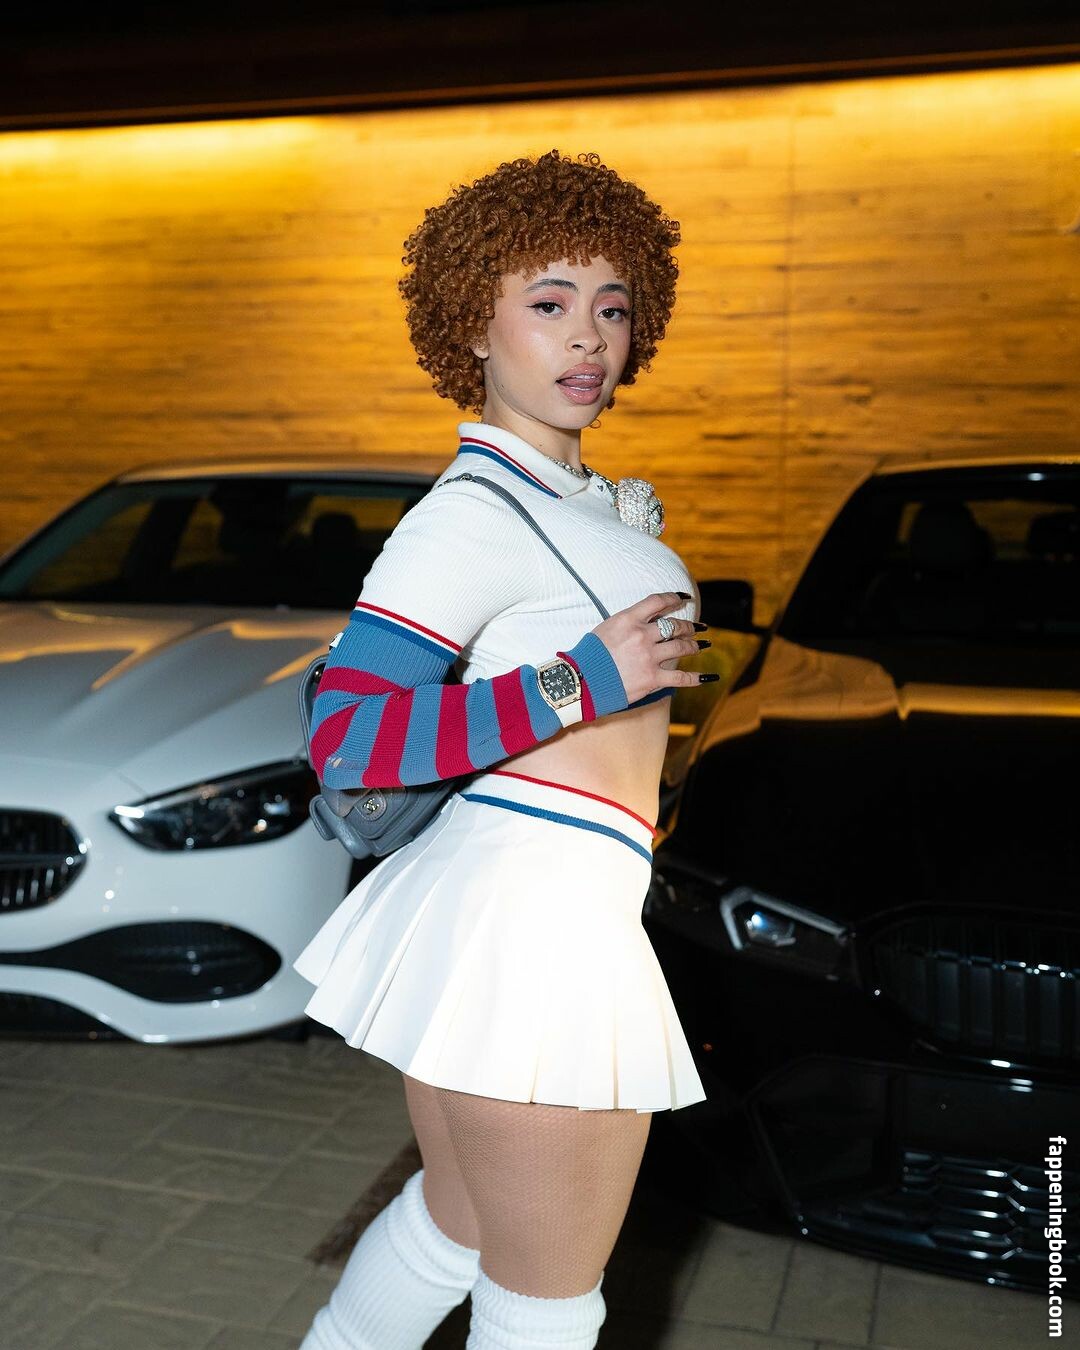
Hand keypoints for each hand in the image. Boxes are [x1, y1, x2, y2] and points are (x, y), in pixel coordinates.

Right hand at [590, 592, 712, 704]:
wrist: (581, 682)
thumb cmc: (588, 656)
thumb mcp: (606, 628)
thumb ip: (627, 623)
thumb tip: (644, 621)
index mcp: (628, 619)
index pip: (658, 602)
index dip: (674, 598)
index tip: (685, 598)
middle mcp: (641, 636)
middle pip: (674, 626)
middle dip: (688, 626)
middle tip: (697, 628)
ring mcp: (649, 657)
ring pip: (681, 647)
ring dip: (694, 646)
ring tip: (701, 645)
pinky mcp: (652, 679)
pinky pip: (681, 678)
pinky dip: (696, 678)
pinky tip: (707, 677)